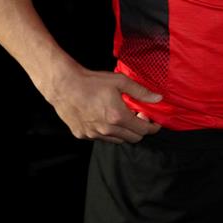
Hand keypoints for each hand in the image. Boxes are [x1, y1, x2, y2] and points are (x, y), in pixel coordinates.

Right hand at [43, 66, 162, 142]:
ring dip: (125, 132)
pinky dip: (109, 132)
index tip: (154, 122)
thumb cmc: (92, 82)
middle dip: (140, 129)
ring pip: (118, 140)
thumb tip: (158, 99)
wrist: (64, 86)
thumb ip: (141, 92)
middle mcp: (106, 129)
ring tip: (122, 117)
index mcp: (117, 117)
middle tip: (138, 116)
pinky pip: (102, 138)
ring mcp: (93, 134)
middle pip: (133, 138)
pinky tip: (106, 119)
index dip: (152, 127)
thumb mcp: (120, 82)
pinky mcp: (83, 135)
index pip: (143, 130)